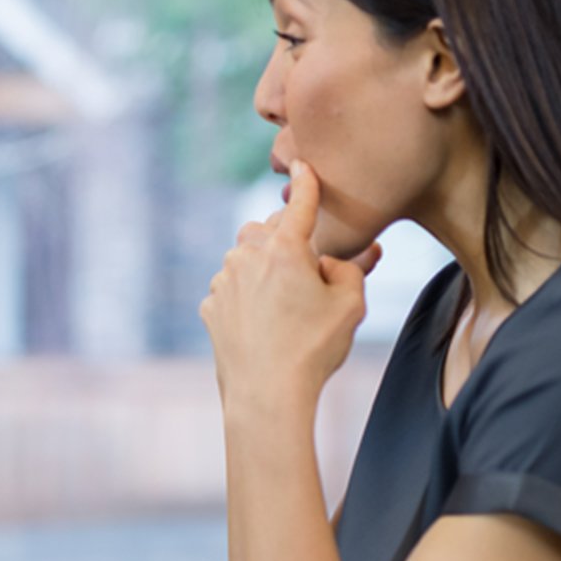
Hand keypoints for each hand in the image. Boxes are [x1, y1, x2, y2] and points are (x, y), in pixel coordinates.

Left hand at [200, 160, 383, 410]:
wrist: (266, 395)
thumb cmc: (313, 349)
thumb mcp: (350, 305)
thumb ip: (350, 269)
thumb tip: (338, 259)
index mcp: (284, 248)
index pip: (299, 203)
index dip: (307, 183)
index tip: (304, 165)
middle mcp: (247, 256)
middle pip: (268, 229)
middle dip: (287, 237)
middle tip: (309, 264)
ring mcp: (223, 280)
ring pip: (245, 257)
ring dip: (264, 267)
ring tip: (286, 300)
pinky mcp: (210, 306)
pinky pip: (231, 287)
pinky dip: (246, 294)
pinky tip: (264, 321)